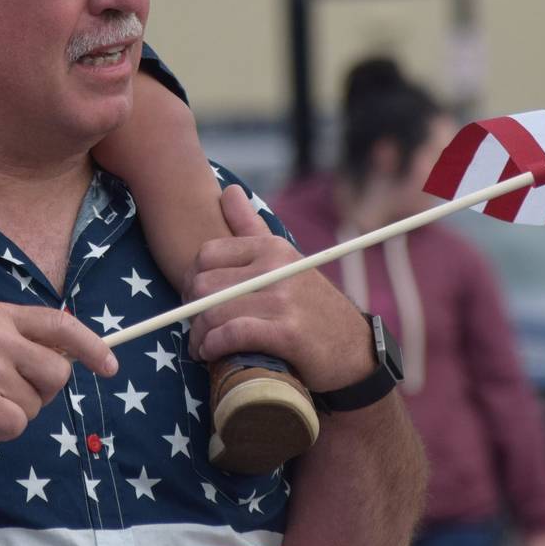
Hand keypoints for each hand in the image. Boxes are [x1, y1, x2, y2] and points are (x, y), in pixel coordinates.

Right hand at [0, 301, 116, 446]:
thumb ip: (14, 341)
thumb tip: (64, 361)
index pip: (60, 325)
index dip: (92, 346)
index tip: (110, 365)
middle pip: (58, 372)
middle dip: (42, 392)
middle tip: (8, 394)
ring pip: (36, 404)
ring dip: (13, 413)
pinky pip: (16, 425)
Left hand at [188, 186, 370, 392]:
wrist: (353, 352)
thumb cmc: (310, 307)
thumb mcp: (284, 260)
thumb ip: (251, 226)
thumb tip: (228, 190)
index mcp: (272, 247)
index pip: (206, 254)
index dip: (191, 280)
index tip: (195, 300)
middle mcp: (277, 267)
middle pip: (204, 284)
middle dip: (191, 310)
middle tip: (195, 327)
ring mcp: (283, 299)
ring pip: (213, 311)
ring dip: (199, 335)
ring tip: (201, 346)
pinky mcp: (287, 333)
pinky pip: (232, 334)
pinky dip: (214, 347)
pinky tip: (211, 355)